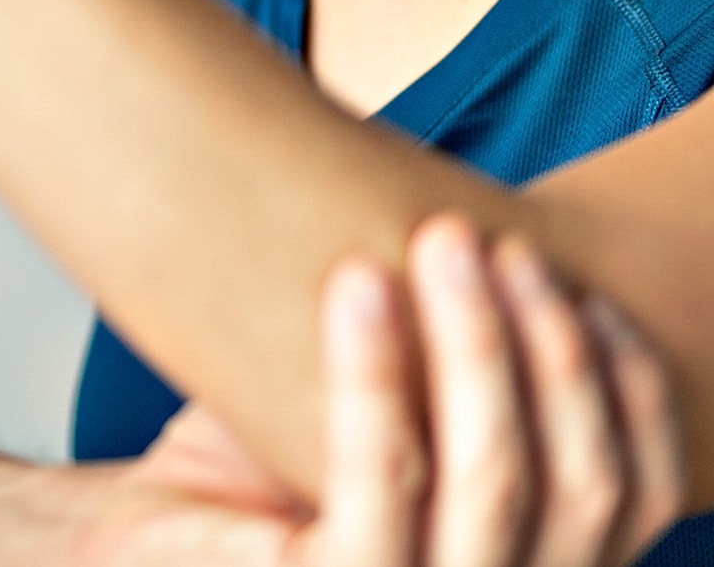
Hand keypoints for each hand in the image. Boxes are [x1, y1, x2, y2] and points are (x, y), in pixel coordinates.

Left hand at [66, 217, 682, 565]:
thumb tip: (495, 240)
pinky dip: (375, 370)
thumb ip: (451, 372)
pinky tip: (357, 280)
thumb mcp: (387, 417)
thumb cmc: (264, 471)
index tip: (584, 286)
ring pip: (492, 480)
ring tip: (440, 239)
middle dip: (550, 344)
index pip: (630, 499)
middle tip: (484, 237)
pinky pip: (380, 476)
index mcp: (522, 566)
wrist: (140, 532)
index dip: (632, 392)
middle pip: (577, 487)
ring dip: (478, 342)